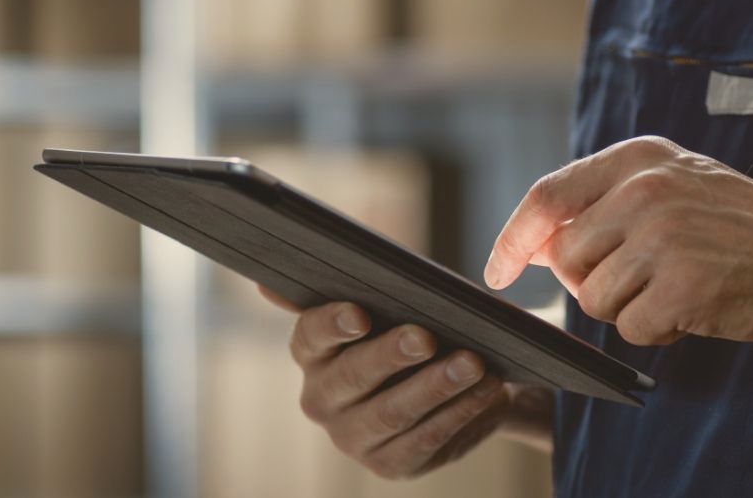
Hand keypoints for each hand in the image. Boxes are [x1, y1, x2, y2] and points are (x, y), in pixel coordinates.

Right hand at [259, 286, 513, 478]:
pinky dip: (459, 412)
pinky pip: (425, 439)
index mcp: (312, 352)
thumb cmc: (416, 327)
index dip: (333, 324)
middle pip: (353, 376)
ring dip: (436, 386)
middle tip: (427, 336)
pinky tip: (485, 389)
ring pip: (393, 412)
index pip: (311, 335)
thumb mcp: (391, 303)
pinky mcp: (389, 464)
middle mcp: (321, 398)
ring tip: (472, 363)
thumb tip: (268, 288)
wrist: (458, 377)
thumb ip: (352, 288)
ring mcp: (352, 437)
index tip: (361, 314)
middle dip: (392, 354)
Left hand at [484, 136, 752, 345]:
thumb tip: (538, 248)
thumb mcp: (674, 187)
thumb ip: (606, 206)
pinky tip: (695, 308)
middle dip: (593, 282)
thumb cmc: (742, 228)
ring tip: (679, 287)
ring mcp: (665, 236)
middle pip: (569, 258)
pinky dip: (658, 332)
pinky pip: (632, 329)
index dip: (513, 238)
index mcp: (638, 158)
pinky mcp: (685, 285)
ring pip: (596, 297)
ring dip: (630, 308)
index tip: (498, 270)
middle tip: (645, 279)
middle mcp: (646, 189)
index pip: (548, 196)